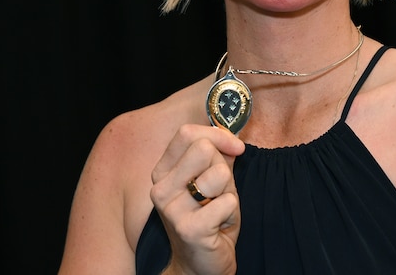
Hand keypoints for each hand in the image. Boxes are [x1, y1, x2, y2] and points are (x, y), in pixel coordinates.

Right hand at [150, 124, 245, 274]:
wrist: (201, 265)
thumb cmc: (208, 218)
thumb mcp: (211, 180)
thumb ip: (217, 154)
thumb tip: (231, 134)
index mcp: (163, 172)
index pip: (187, 133)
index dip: (218, 135)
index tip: (235, 148)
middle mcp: (160, 188)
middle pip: (203, 148)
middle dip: (223, 166)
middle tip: (219, 191)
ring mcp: (172, 209)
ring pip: (218, 173)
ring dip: (229, 191)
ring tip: (218, 208)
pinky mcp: (189, 228)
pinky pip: (228, 201)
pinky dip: (231, 212)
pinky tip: (219, 225)